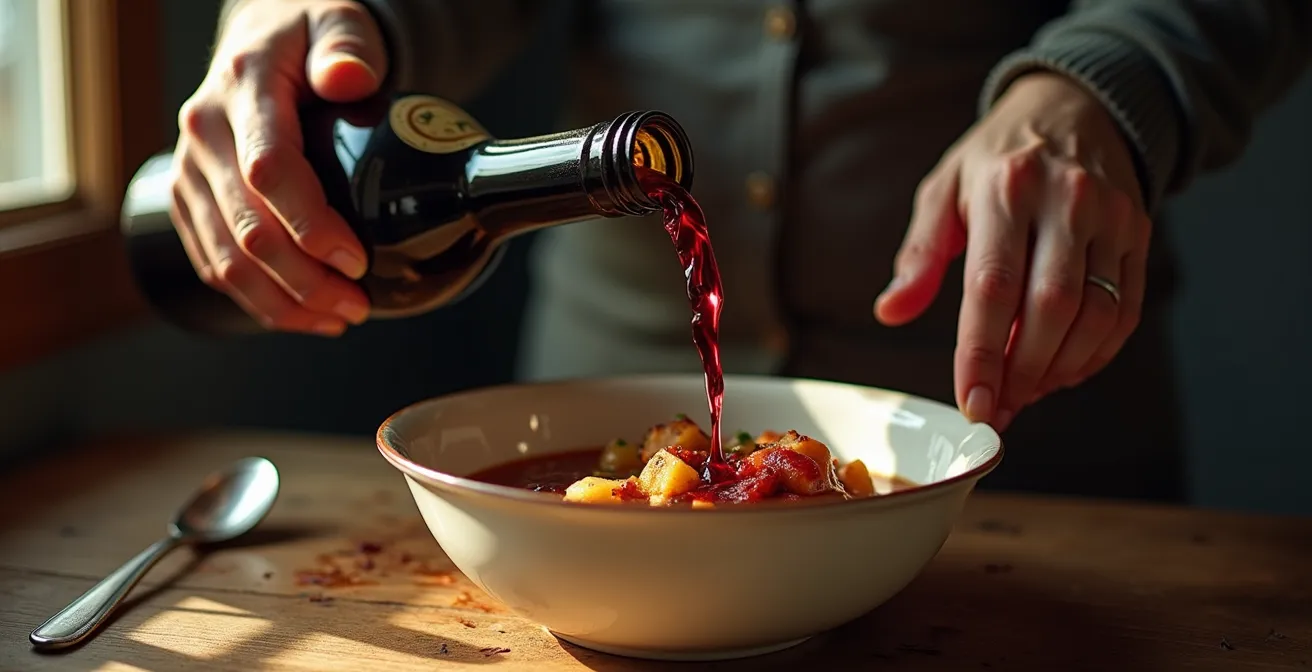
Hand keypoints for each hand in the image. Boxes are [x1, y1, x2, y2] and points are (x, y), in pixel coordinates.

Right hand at [170, 0, 387, 334]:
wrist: (264, 39)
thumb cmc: (310, 35)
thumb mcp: (338, 22)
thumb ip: (348, 46)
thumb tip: (347, 79)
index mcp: (242, 89)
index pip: (268, 170)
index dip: (311, 224)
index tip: (356, 259)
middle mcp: (204, 133)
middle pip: (246, 228)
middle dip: (306, 280)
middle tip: (358, 305)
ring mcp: (190, 171)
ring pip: (225, 259)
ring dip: (283, 303)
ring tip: (339, 318)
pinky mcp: (189, 201)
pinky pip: (214, 265)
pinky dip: (258, 301)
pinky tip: (303, 315)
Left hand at [874, 72, 1151, 430]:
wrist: (1075, 106)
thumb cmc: (997, 160)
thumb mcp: (944, 190)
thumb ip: (919, 253)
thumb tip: (890, 311)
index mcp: (1006, 188)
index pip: (993, 286)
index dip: (982, 353)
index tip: (973, 402)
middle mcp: (1066, 200)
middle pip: (1050, 308)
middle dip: (1022, 372)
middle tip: (997, 406)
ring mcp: (1111, 217)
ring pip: (1095, 315)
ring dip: (1059, 369)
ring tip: (1025, 391)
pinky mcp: (1139, 233)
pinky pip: (1125, 310)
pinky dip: (1095, 354)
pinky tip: (1063, 370)